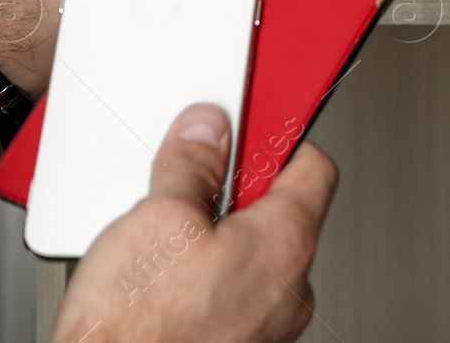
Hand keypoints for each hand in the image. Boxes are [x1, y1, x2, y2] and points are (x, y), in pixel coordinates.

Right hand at [51, 104, 336, 342]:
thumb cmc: (138, 333)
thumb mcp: (159, 218)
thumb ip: (191, 164)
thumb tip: (207, 132)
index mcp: (287, 241)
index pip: (311, 162)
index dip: (274, 136)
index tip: (242, 126)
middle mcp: (291, 287)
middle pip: (277, 210)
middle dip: (232, 190)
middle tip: (186, 183)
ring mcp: (267, 325)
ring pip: (250, 255)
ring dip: (212, 238)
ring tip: (159, 242)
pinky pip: (230, 293)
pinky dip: (202, 279)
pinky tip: (158, 282)